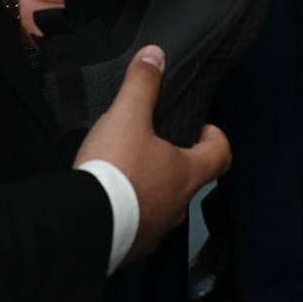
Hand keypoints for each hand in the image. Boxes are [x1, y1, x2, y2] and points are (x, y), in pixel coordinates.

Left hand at [17, 0, 171, 36]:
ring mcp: (99, 22)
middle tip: (174, 18)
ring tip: (153, 37)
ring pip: (126, 31)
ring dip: (133, 32)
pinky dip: (111, 48)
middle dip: (153, 14)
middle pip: (140, 9)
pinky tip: (126, 51)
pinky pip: (104, 47)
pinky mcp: (85, 41)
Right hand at [75, 46, 231, 263]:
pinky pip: (139, 225)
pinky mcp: (131, 247)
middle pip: (191, 180)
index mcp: (187, 174)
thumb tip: (156, 54)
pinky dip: (131, 211)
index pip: (221, 154)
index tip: (199, 127)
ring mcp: (156, 231)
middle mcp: (178, 206)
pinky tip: (110, 200)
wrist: (81, 225)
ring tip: (128, 171)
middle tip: (156, 144)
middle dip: (178, 161)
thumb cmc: (116, 168)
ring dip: (153, 189)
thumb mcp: (127, 117)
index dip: (215, 137)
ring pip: (164, 205)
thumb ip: (142, 84)